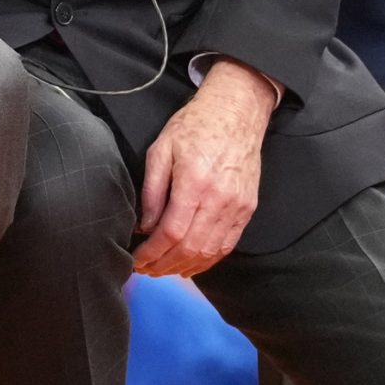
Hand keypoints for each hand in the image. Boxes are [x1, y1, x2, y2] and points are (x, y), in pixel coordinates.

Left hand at [135, 58, 274, 276]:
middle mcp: (219, 200)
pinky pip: (227, 245)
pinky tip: (191, 264)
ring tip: (163, 270)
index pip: (171, 232)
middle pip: (191, 248)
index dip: (152, 253)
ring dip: (185, 267)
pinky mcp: (247, 209)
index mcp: (195, 183)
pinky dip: (208, 259)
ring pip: (210, 251)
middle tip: (145, 270)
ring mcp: (237, 207)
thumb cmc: (194, 126)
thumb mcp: (161, 149)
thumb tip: (144, 226)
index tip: (136, 260)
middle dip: (165, 265)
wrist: (236, 113)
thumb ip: (152, 190)